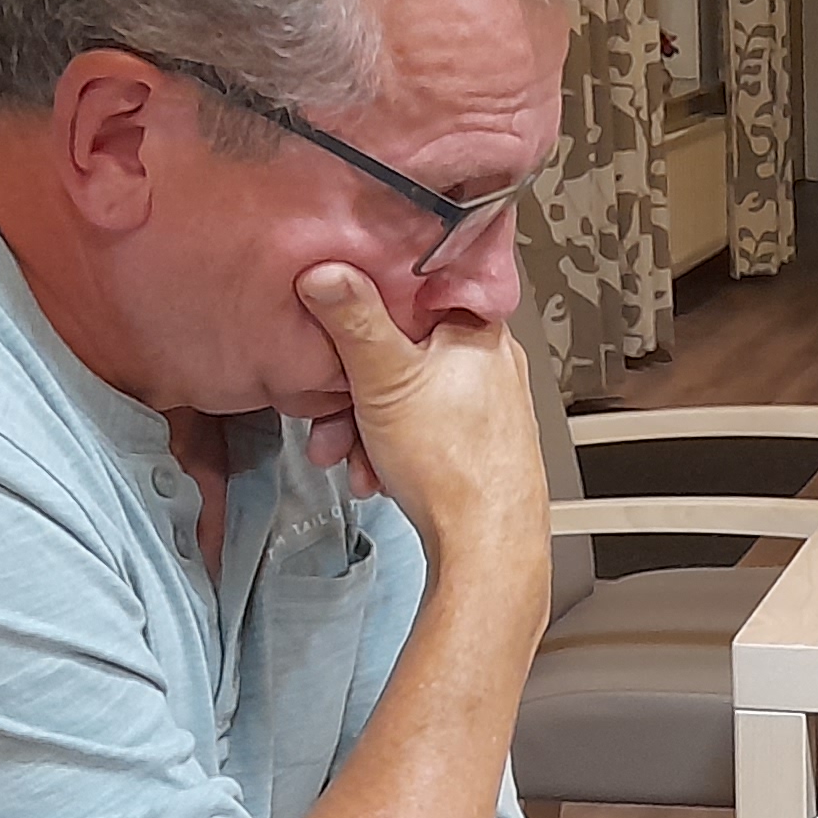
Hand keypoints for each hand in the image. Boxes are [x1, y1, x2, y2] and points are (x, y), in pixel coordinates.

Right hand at [293, 261, 546, 587]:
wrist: (486, 547)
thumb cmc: (455, 469)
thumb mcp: (384, 379)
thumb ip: (353, 319)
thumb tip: (328, 271)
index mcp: (476, 328)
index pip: (415, 289)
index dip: (367, 305)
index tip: (335, 323)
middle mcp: (489, 360)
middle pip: (401, 349)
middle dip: (353, 386)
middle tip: (330, 413)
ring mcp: (485, 403)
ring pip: (405, 394)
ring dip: (363, 423)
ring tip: (348, 453)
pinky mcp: (476, 441)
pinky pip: (420, 427)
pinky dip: (389, 446)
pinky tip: (374, 471)